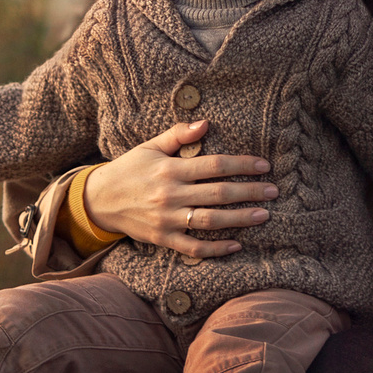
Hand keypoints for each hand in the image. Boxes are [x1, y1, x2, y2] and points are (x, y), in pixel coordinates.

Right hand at [80, 120, 276, 257]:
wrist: (98, 200)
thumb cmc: (129, 169)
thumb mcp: (150, 146)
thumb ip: (178, 136)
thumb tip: (206, 123)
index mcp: (170, 169)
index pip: (214, 165)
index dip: (242, 165)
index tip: (264, 166)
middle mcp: (170, 195)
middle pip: (219, 194)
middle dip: (250, 192)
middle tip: (273, 191)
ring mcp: (167, 219)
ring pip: (211, 221)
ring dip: (240, 219)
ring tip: (264, 215)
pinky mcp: (163, 239)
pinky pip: (193, 247)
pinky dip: (216, 248)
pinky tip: (237, 245)